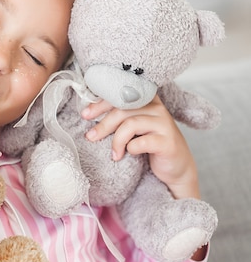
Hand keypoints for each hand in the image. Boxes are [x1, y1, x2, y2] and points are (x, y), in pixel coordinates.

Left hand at [81, 95, 199, 199]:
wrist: (175, 166)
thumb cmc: (149, 144)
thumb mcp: (133, 127)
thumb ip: (118, 116)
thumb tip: (88, 114)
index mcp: (146, 100)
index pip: (120, 95)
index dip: (100, 104)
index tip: (85, 115)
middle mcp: (157, 108)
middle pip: (122, 110)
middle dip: (103, 125)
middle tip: (90, 136)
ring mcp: (164, 124)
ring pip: (131, 124)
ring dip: (117, 141)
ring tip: (114, 154)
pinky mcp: (168, 142)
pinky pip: (142, 142)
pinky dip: (132, 148)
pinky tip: (130, 153)